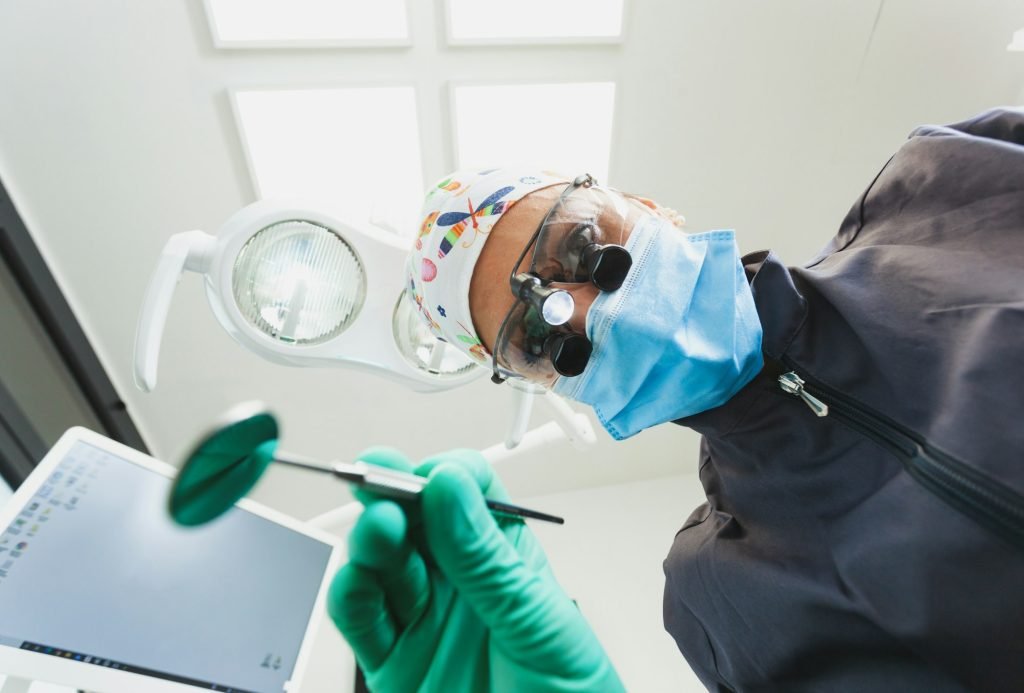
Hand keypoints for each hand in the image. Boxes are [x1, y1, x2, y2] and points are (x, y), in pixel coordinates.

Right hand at [327, 448, 623, 691]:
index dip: (443, 477)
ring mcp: (423, 620)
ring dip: (371, 539)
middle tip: (377, 480)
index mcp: (504, 559)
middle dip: (392, 494)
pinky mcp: (392, 662)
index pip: (466, 494)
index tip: (429, 477)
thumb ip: (485, 557)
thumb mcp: (535, 618)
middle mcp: (459, 583)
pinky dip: (348, 591)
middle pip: (414, 520)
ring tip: (379, 529)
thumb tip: (450, 485)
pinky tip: (355, 578)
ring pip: (381, 561)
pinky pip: (358, 617)